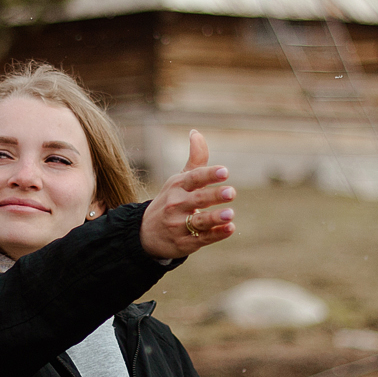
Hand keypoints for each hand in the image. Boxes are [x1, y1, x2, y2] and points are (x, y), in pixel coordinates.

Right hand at [139, 130, 235, 259]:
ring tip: (231, 214)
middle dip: (214, 196)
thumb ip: (195, 160)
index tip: (224, 171)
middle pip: (198, 199)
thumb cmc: (170, 201)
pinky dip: (216, 235)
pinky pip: (202, 239)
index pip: (194, 178)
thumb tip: (196, 133)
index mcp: (177, 186)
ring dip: (215, 218)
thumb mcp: (178, 181)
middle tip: (232, 192)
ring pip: (199, 221)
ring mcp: (178, 225)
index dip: (209, 174)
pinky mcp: (184, 243)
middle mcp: (176, 205)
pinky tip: (230, 229)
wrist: (145, 234)